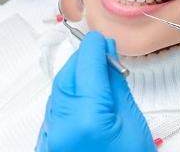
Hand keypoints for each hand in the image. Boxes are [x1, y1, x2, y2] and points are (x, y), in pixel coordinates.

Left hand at [36, 31, 154, 151]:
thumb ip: (114, 86)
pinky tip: (84, 96)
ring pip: (57, 91)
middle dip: (83, 59)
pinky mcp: (48, 145)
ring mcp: (50, 138)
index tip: (103, 38)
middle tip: (103, 52)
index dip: (95, 46)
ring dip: (75, 77)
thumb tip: (106, 60)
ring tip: (97, 74)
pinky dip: (68, 97)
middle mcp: (61, 127)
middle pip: (67, 76)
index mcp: (87, 118)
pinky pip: (54, 110)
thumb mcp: (132, 121)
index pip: (85, 64)